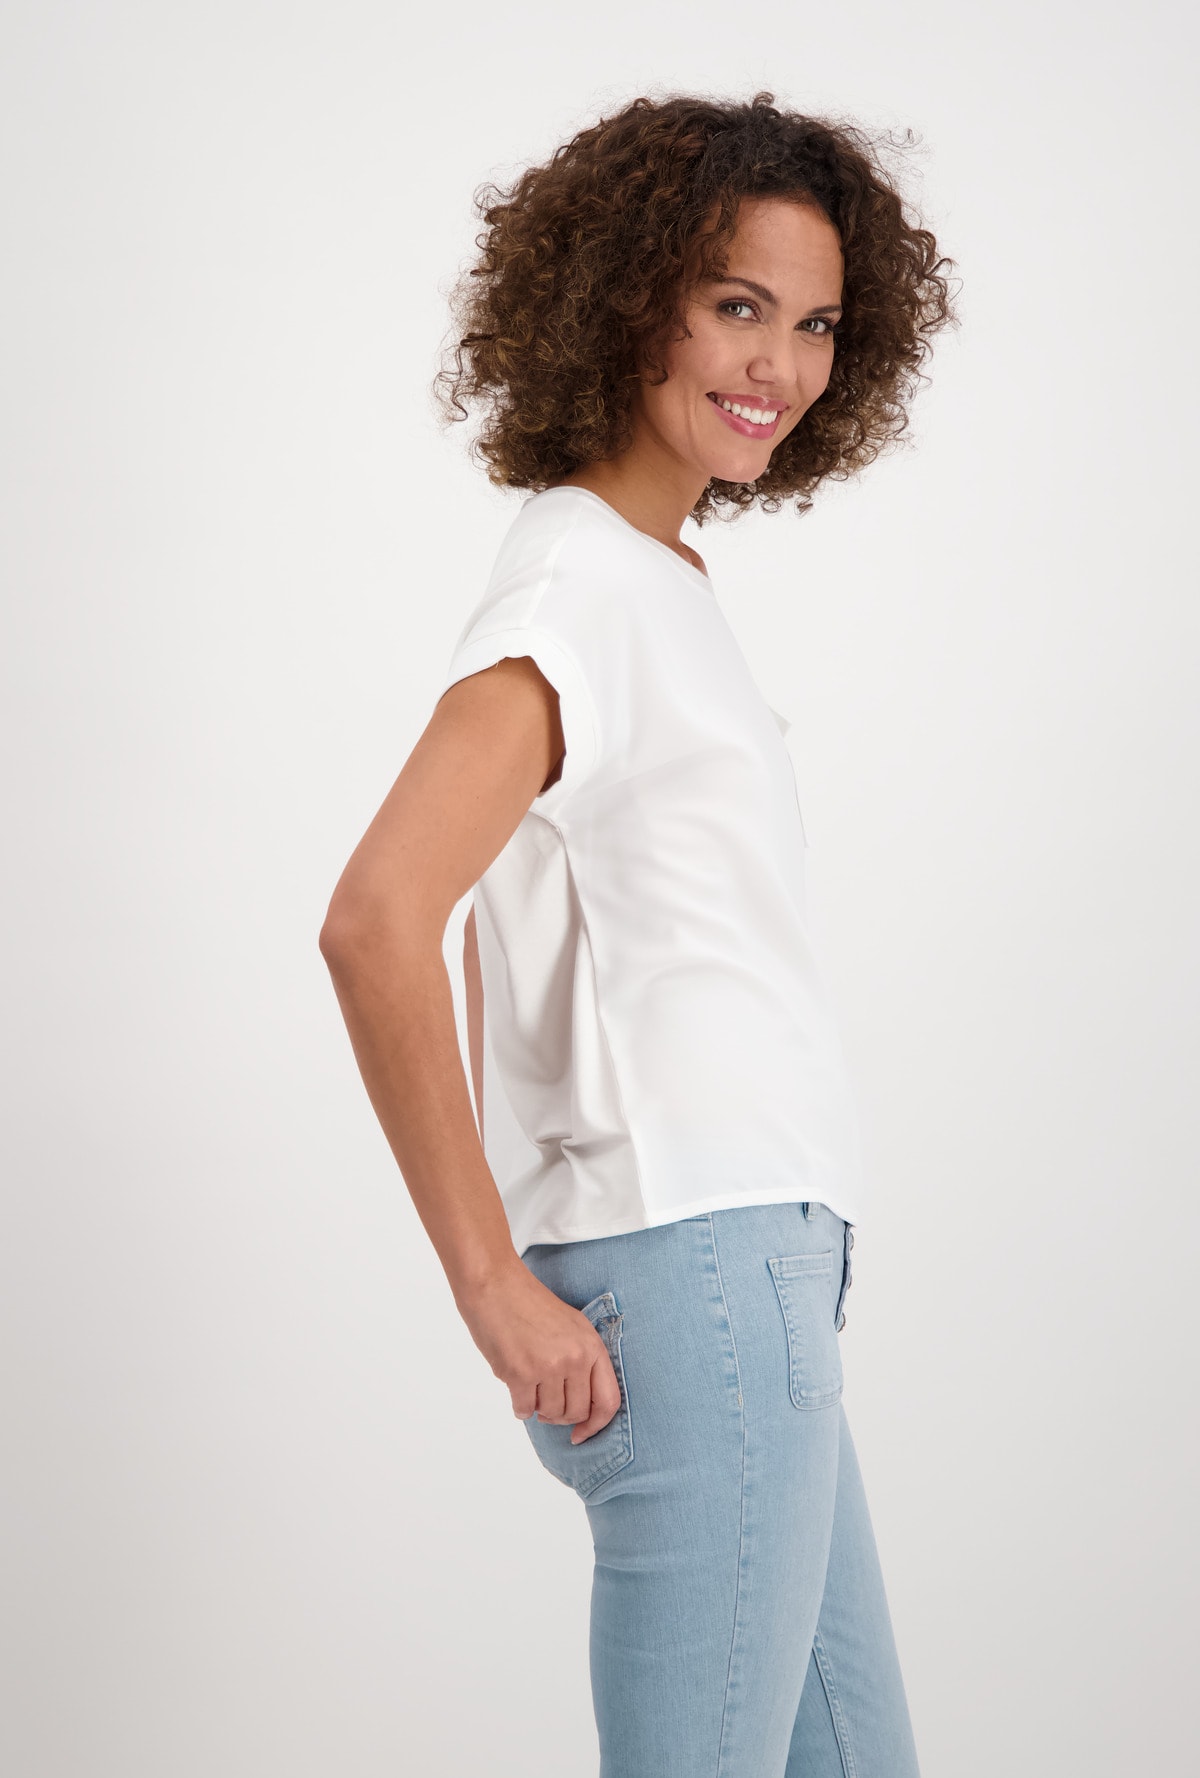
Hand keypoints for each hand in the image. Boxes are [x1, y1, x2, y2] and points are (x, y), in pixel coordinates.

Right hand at [454, 1261, 621, 1444]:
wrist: (495, 1285)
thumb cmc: (530, 1303)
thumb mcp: (571, 1326)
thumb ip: (582, 1361)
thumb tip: (581, 1406)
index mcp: (591, 1346)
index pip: (609, 1401)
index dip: (596, 1425)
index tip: (580, 1434)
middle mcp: (575, 1358)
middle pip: (576, 1413)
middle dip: (560, 1416)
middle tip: (546, 1405)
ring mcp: (548, 1367)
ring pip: (549, 1414)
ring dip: (538, 1408)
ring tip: (529, 1387)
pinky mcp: (521, 1373)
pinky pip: (524, 1410)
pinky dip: (519, 1406)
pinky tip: (515, 1389)